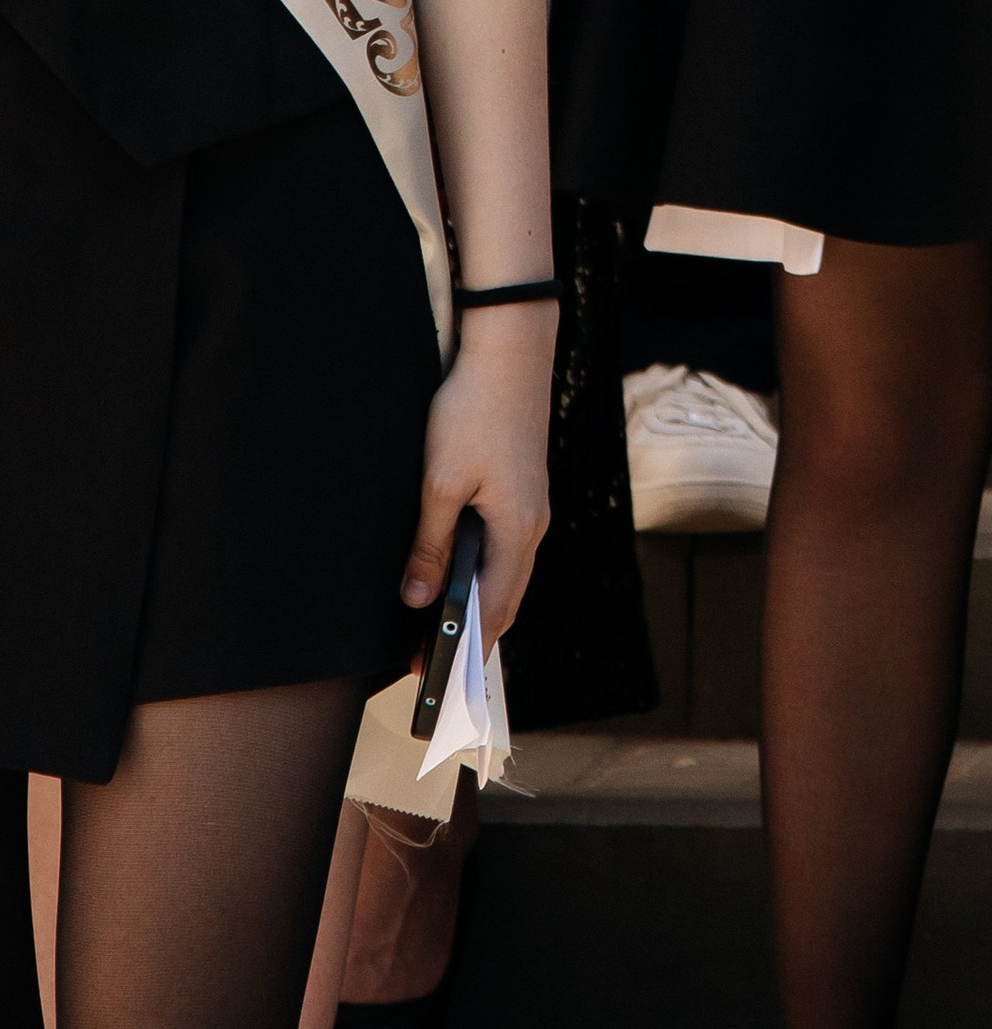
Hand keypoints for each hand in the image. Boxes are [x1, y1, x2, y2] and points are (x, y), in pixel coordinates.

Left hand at [404, 306, 554, 638]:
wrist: (509, 351)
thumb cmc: (474, 412)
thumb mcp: (441, 482)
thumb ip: (431, 546)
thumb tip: (421, 598)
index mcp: (519, 530)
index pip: (494, 610)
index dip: (464, 649)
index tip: (432, 677)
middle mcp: (534, 524)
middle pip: (507, 600)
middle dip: (472, 637)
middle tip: (428, 664)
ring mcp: (533, 506)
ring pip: (508, 575)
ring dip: (479, 606)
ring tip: (438, 629)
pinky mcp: (525, 490)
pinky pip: (508, 550)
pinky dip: (486, 576)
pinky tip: (459, 577)